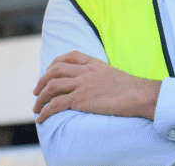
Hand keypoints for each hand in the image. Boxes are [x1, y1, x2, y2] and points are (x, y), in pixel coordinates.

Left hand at [33, 51, 161, 123]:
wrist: (138, 94)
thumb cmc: (131, 88)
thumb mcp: (113, 74)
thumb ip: (101, 74)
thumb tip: (96, 83)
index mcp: (94, 63)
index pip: (70, 56)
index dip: (55, 63)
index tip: (49, 71)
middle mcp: (86, 71)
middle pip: (55, 70)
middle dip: (42, 80)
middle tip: (37, 91)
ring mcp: (82, 84)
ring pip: (52, 86)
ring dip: (40, 97)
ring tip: (36, 106)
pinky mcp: (80, 99)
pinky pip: (56, 104)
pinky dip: (45, 111)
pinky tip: (41, 118)